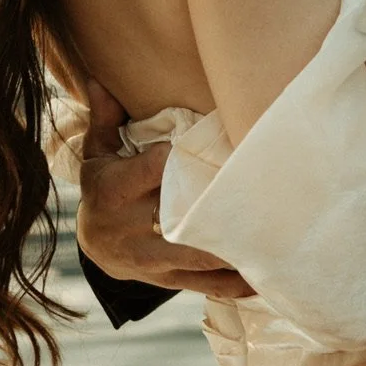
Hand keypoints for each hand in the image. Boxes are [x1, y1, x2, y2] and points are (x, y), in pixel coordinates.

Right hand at [75, 79, 251, 297]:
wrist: (95, 244)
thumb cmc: (104, 187)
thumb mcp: (97, 153)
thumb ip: (105, 119)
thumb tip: (97, 79)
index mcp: (114, 191)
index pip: (153, 170)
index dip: (179, 160)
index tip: (215, 148)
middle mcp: (130, 229)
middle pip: (178, 219)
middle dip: (216, 211)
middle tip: (258, 195)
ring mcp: (150, 260)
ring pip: (195, 258)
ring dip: (232, 252)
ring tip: (270, 240)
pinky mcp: (168, 280)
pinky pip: (203, 285)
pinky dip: (233, 285)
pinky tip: (263, 279)